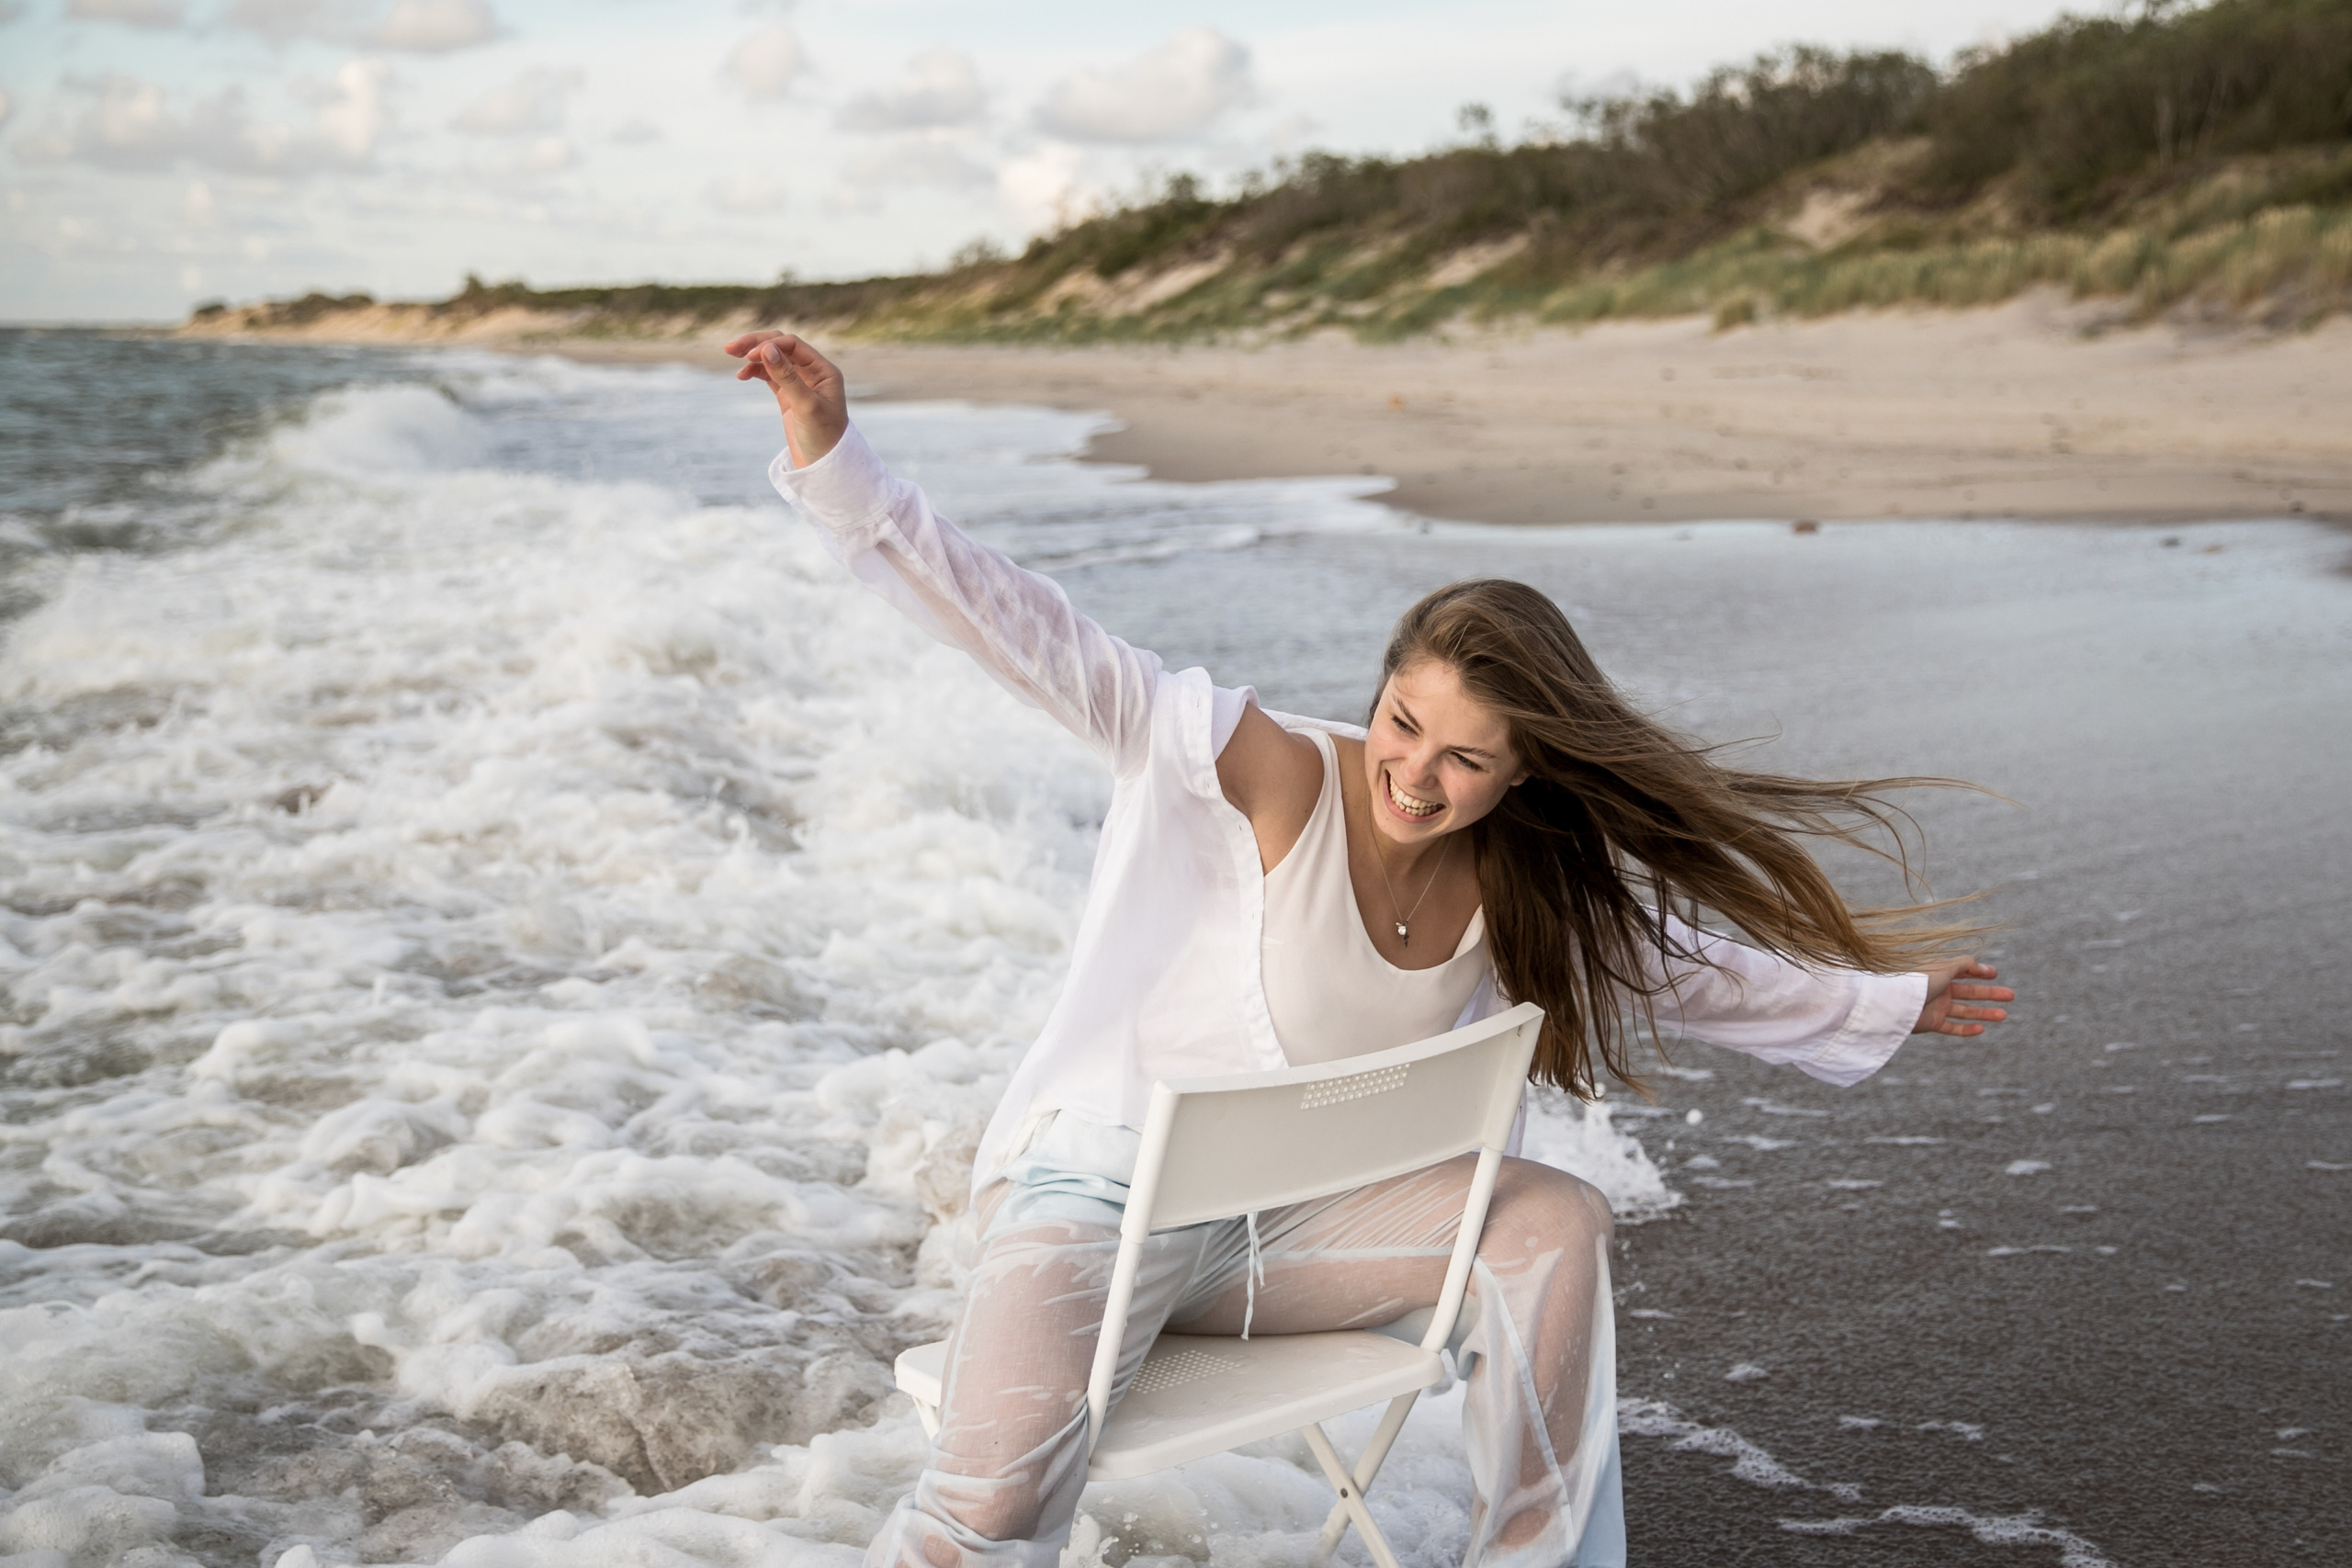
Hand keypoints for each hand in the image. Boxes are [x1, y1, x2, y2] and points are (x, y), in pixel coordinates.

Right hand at [723, 331, 848, 467]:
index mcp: (824, 370)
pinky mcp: (788, 395)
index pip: (793, 345)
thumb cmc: (823, 436)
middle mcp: (813, 372)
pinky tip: (742, 375)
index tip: (750, 355)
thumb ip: (786, 377)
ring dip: (753, 354)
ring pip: (773, 358)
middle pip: (781, 346)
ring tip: (731, 354)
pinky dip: (755, 371)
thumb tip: (766, 348)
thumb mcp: (805, 405)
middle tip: (730, 348)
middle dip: (756, 344)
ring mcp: (799, 382)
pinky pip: (769, 375)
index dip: (770, 345)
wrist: (824, 464)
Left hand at [1911, 957, 2013, 1036]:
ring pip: (1964, 1011)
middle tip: (2011, 996)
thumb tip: (1984, 967)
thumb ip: (1965, 964)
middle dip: (1990, 994)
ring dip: (1984, 1013)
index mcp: (1940, 974)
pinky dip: (1966, 1029)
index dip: (1979, 972)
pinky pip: (1952, 1028)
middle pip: (1969, 992)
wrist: (1898, 1003)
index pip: (1963, 972)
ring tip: (2004, 1015)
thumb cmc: (1921, 981)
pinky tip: (1982, 1029)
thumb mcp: (1945, 968)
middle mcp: (1938, 990)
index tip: (1995, 974)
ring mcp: (1935, 1007)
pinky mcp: (1931, 1023)